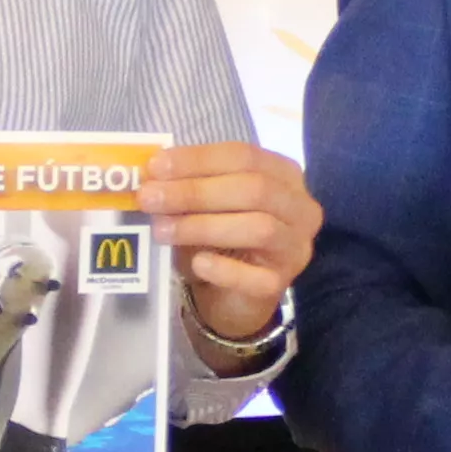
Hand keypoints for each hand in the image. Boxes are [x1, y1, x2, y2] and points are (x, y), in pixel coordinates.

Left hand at [142, 142, 318, 365]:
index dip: (199, 159)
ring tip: (161, 229)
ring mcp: (295, 248)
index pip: (244, 156)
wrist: (233, 294)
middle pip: (254, 189)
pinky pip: (255, 277)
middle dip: (196, 192)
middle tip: (150, 198)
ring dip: (204, 226)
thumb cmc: (221, 238)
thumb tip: (152, 173)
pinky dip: (224, 269)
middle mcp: (300, 208)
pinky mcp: (282, 285)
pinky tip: (198, 263)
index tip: (155, 166)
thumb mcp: (206, 203)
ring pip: (259, 228)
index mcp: (284, 175)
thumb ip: (189, 184)